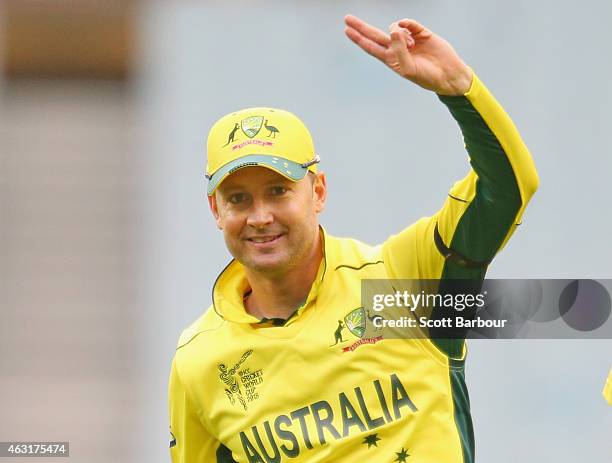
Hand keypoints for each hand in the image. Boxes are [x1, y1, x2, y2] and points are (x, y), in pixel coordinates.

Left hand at [344, 14, 472, 95]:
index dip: (359, 39)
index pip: (371, 47)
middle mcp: (397, 48)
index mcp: (391, 59)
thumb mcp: (408, 68)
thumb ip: (398, 50)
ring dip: (400, 34)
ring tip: (412, 46)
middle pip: (375, 35)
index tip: (346, 30)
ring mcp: (408, 39)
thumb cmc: (426, 76)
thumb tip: (394, 28)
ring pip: (394, 27)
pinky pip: (409, 23)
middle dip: (361, 27)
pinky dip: (407, 24)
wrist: (447, 74)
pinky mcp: (421, 32)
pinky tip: (407, 29)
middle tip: (347, 18)